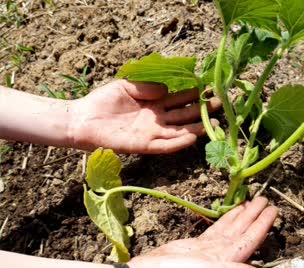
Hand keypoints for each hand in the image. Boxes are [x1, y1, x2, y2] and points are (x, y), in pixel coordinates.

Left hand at [72, 79, 220, 153]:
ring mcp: (150, 133)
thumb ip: (147, 88)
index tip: (210, 88)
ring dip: (195, 128)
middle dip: (201, 110)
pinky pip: (163, 145)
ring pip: (178, 131)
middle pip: (183, 115)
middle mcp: (155, 119)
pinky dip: (177, 143)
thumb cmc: (102, 101)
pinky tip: (192, 137)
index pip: (178, 99)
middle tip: (220, 103)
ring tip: (213, 122)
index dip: (194, 94)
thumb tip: (167, 89)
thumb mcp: (126, 86)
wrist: (82, 119)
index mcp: (153, 104)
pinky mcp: (142, 145)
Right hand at [127, 197, 277, 267]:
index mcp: (224, 261)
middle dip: (254, 217)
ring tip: (251, 202)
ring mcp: (207, 251)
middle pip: (241, 233)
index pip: (249, 241)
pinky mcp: (194, 246)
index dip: (262, 226)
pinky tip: (230, 213)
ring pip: (228, 229)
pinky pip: (214, 230)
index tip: (272, 210)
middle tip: (265, 200)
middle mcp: (219, 257)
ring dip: (240, 216)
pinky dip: (224, 220)